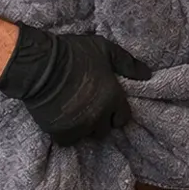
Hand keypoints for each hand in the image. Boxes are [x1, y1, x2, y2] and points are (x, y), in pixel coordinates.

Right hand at [0, 26, 153, 145]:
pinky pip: (67, 141)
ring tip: (73, 113)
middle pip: (105, 129)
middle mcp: (100, 115)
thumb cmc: (74, 53)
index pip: (123, 117)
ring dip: (82, 127)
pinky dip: (65, 133)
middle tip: (87, 107)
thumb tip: (148, 74)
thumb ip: (127, 63)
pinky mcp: (61, 132)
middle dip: (99, 121)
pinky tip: (60, 119)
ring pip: (86, 136)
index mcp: (113, 97)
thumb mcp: (104, 49)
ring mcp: (80, 126)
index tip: (105, 105)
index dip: (115, 112)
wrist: (40, 65)